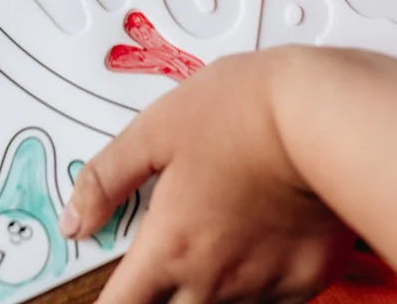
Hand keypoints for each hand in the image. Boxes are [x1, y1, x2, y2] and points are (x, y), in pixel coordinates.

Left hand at [63, 49, 352, 302]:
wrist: (321, 116)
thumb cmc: (243, 111)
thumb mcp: (157, 127)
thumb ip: (108, 177)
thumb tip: (74, 218)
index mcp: (170, 246)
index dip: (109, 303)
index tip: (112, 292)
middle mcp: (213, 279)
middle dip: (161, 293)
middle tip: (172, 252)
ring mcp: (264, 285)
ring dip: (208, 286)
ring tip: (219, 235)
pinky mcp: (307, 279)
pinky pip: (272, 298)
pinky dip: (259, 279)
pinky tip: (262, 238)